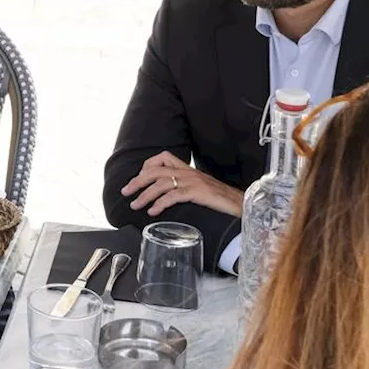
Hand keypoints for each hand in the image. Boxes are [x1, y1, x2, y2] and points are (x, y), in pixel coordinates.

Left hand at [122, 151, 243, 217]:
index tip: (137, 180)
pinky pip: (174, 195)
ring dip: (144, 194)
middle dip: (137, 181)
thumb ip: (184, 188)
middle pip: (155, 170)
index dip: (146, 167)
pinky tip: (153, 211)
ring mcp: (193, 181)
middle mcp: (188, 172)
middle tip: (126, 192)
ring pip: (161, 182)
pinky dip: (160, 203)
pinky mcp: (199, 192)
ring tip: (135, 205)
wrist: (243, 206)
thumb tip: (166, 197)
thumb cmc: (222, 201)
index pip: (162, 157)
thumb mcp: (200, 190)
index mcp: (188, 170)